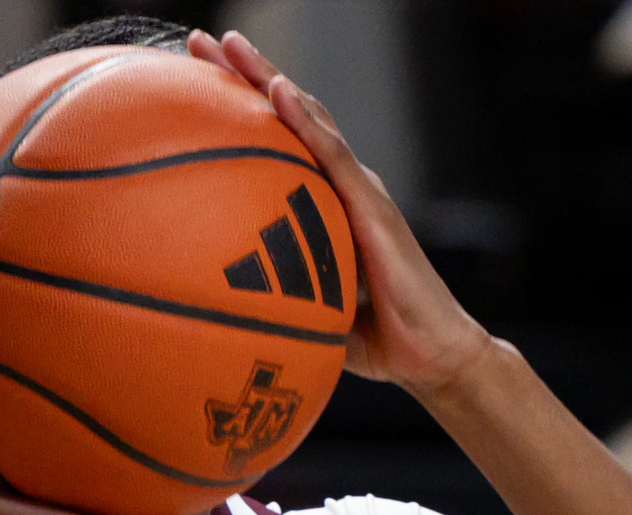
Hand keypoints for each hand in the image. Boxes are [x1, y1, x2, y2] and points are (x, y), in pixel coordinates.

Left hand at [187, 30, 489, 396]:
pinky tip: (275, 90)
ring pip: (310, 120)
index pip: (282, 142)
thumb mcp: (316, 314)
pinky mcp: (374, 208)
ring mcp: (362, 191)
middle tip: (199, 40)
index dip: (244, 107)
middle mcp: (346, 186)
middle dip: (246, 74)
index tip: (197, 77)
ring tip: (229, 44)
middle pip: (290, 116)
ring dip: (268, 78)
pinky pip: (333, 157)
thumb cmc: (380, 340)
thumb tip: (231, 315)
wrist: (434, 357)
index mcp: (331, 204)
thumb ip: (283, 303)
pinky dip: (304, 120)